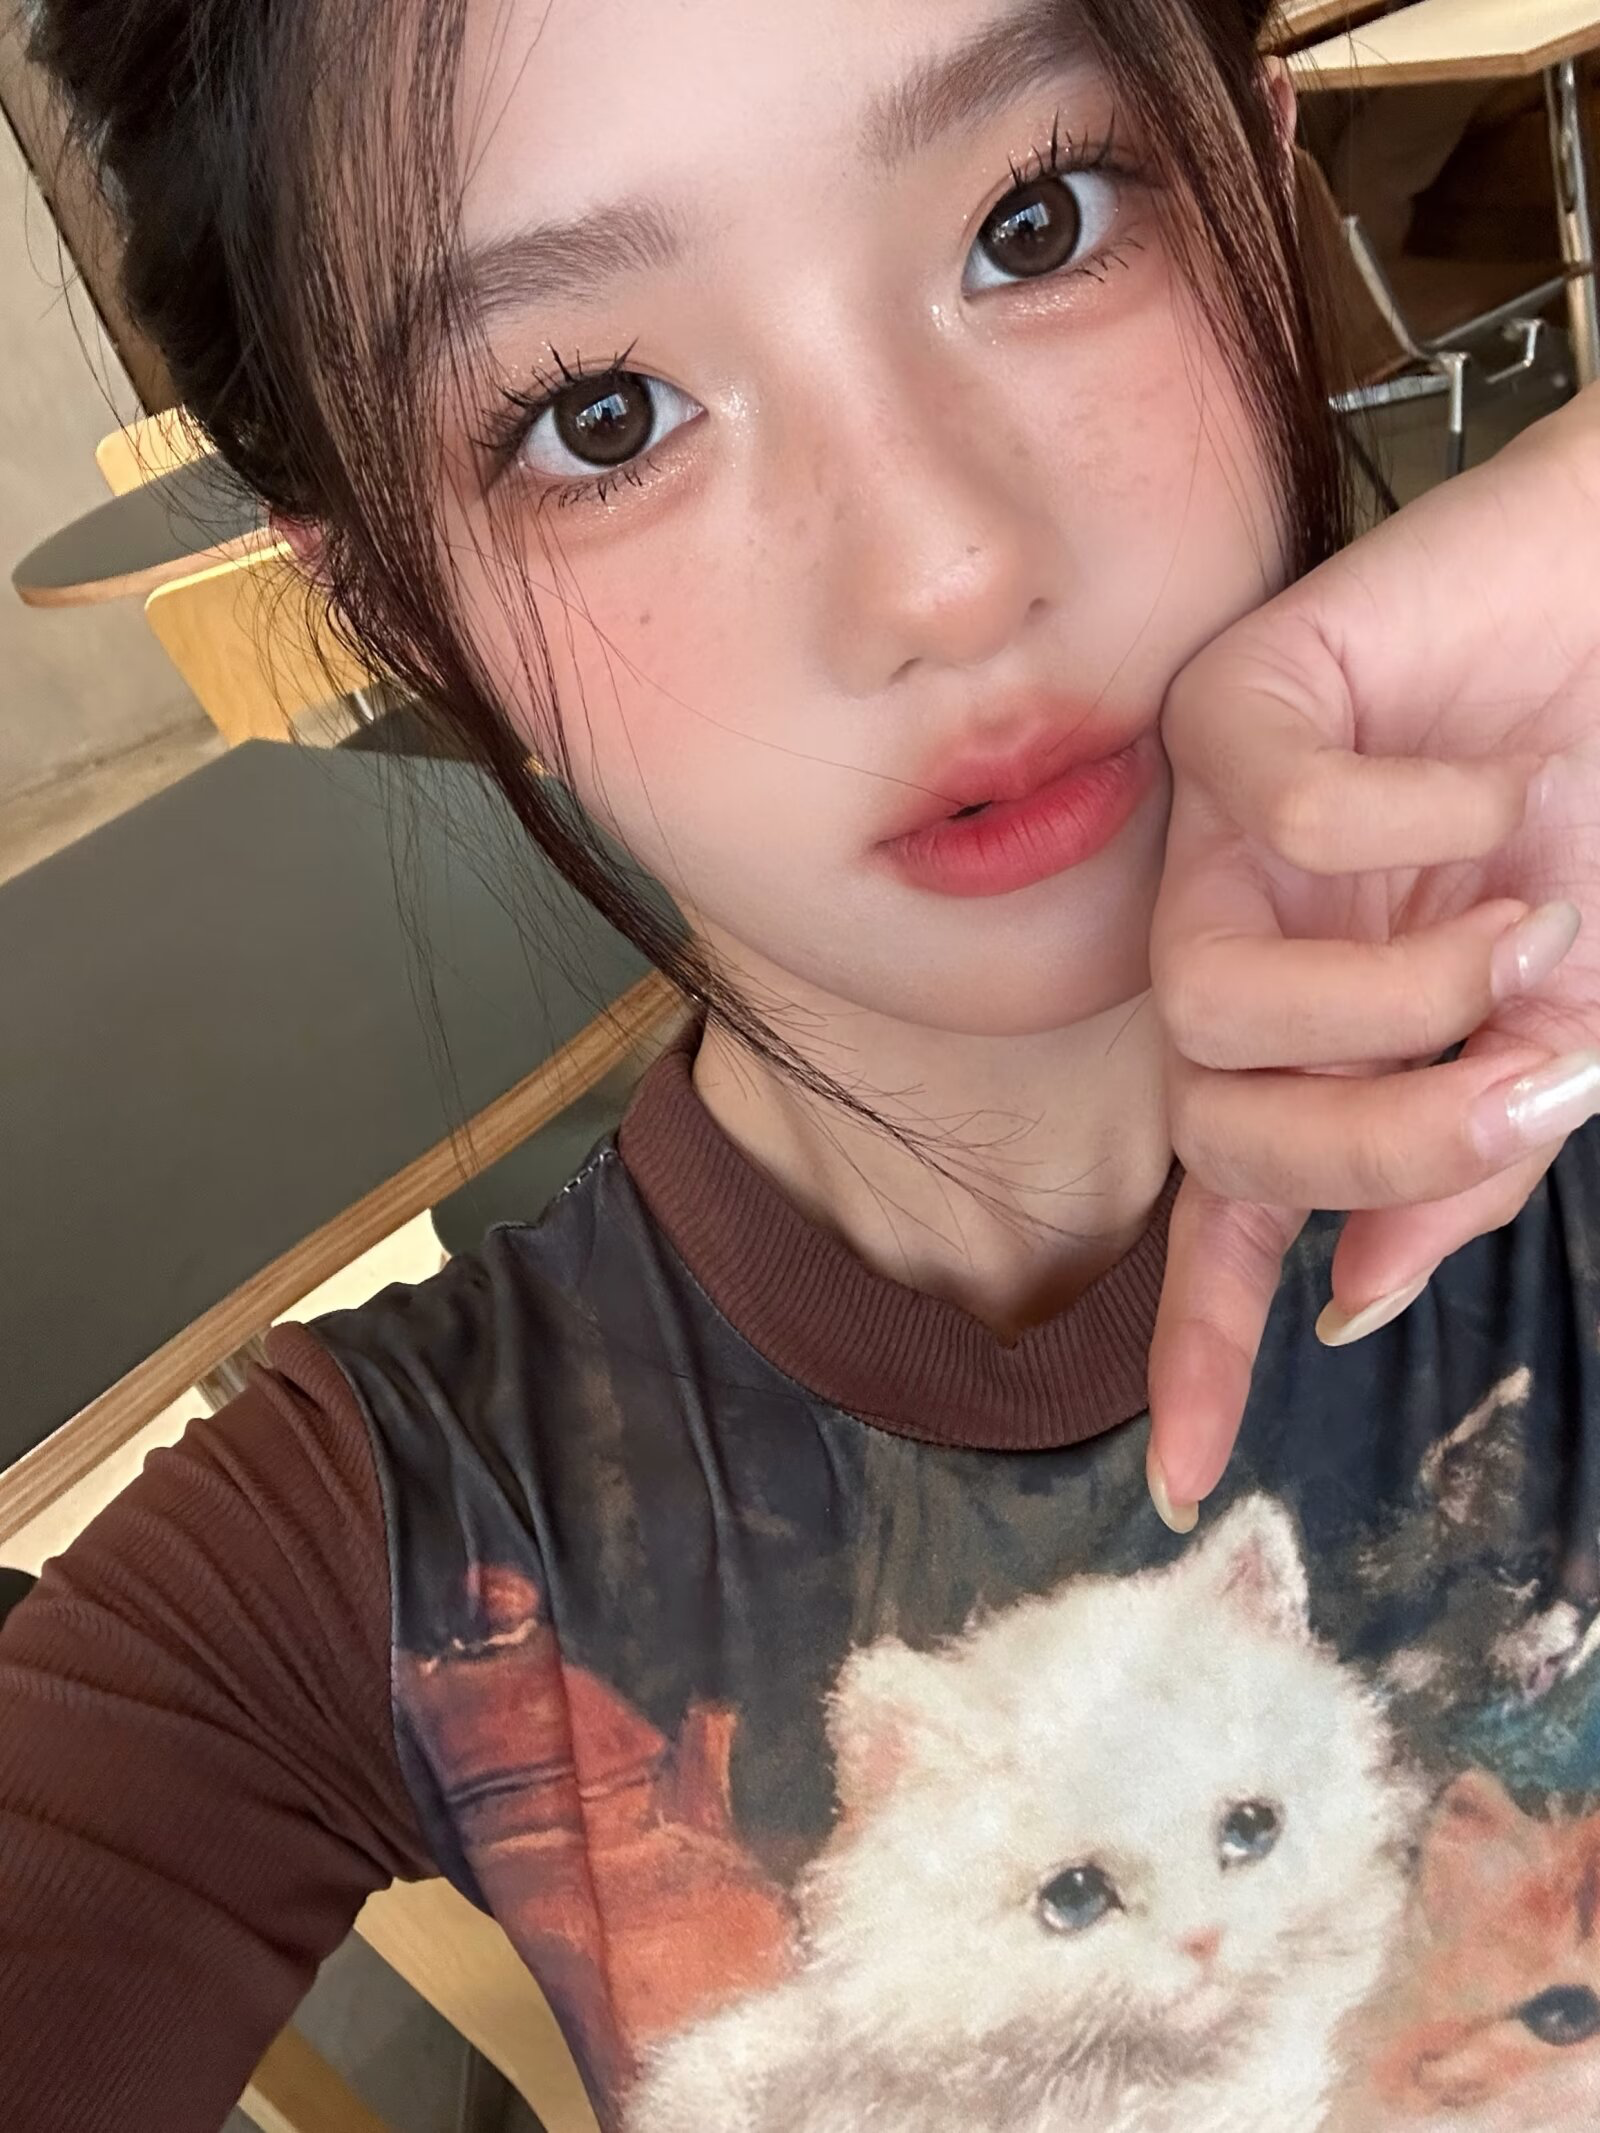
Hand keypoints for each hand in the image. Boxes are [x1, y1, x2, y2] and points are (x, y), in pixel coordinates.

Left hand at [1145, 384, 1599, 1529]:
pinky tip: (1480, 786)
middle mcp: (1245, 953)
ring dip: (1395, 996)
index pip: (1232, 1214)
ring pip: (1208, 1003)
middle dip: (1380, 1138)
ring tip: (1516, 928)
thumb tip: (1350, 1291)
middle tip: (1535, 1076)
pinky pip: (1268, 814)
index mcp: (1322, 1037)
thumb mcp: (1565, 1025)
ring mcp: (1217, 841)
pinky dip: (1405, 823)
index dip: (1207, 1343)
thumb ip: (1461, 1154)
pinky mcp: (1228, 707)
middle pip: (1218, 1125)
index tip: (1188, 1475)